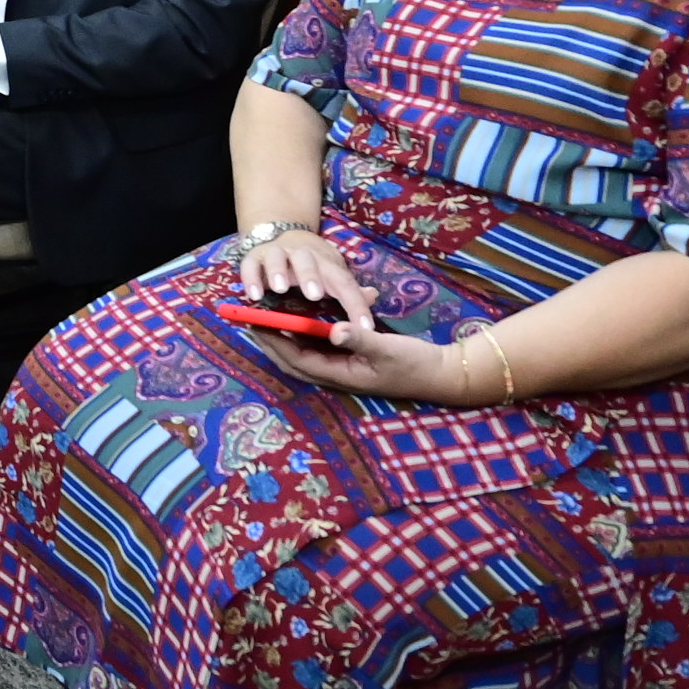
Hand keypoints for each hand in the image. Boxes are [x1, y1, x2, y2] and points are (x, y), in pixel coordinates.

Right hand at [235, 227, 376, 329]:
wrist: (286, 236)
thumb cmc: (316, 267)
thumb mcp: (335, 275)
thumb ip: (351, 290)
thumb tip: (372, 296)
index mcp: (326, 264)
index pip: (344, 283)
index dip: (356, 305)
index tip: (365, 328)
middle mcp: (302, 255)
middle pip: (307, 262)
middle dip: (310, 277)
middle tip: (314, 295)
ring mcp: (276, 254)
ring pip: (277, 258)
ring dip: (278, 272)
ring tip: (279, 289)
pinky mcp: (254, 258)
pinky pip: (249, 266)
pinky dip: (251, 279)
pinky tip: (253, 296)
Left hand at [247, 324, 483, 405]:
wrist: (440, 373)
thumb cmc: (415, 364)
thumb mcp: (388, 349)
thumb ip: (361, 340)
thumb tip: (335, 330)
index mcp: (339, 375)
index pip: (295, 358)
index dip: (272, 341)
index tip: (253, 322)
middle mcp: (335, 373)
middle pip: (290, 357)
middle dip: (268, 338)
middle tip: (248, 316)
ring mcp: (341, 367)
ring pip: (301, 351)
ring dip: (282, 335)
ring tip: (263, 313)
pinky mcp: (349, 358)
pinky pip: (317, 345)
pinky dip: (303, 332)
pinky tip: (298, 315)